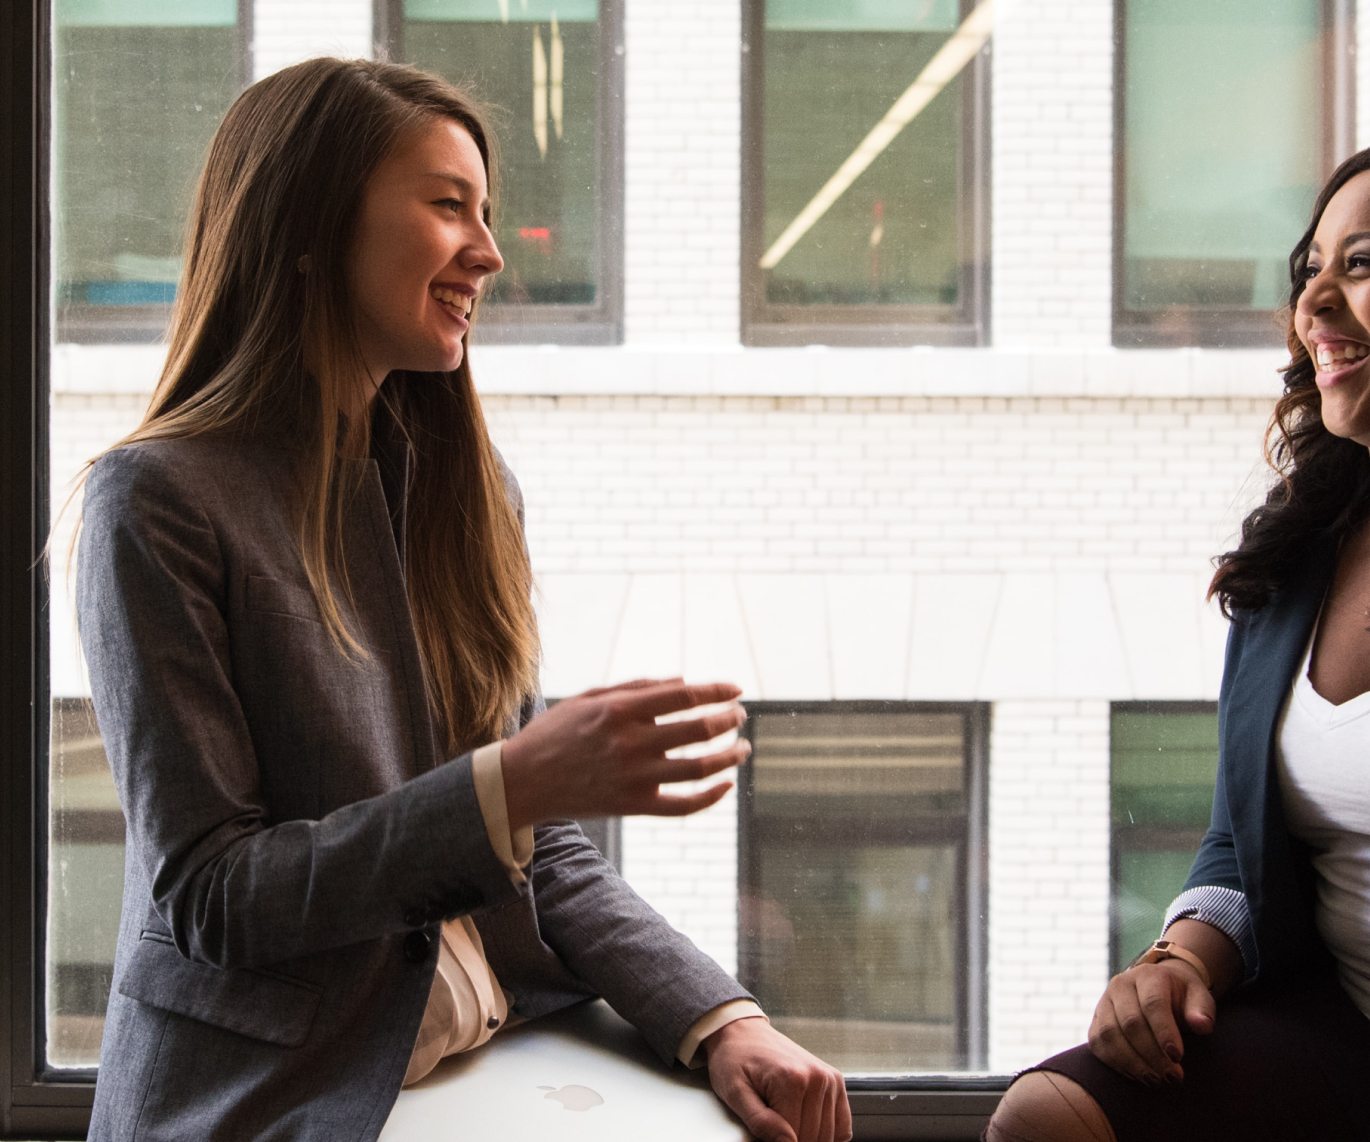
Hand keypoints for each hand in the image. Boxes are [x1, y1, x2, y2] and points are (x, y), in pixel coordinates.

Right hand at [500, 678, 749, 829]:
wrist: (523, 781)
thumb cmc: (556, 732)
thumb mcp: (590, 698)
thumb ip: (638, 688)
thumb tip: (684, 682)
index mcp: (620, 710)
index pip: (684, 696)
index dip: (716, 691)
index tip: (736, 690)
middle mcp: (631, 743)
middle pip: (699, 730)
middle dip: (729, 720)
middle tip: (739, 716)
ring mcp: (634, 778)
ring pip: (699, 768)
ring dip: (730, 756)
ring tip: (743, 748)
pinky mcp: (632, 806)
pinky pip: (683, 806)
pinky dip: (711, 797)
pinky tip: (726, 784)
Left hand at [704, 1018, 850, 1141]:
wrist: (743, 1031)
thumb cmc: (734, 1060)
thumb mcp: (735, 1092)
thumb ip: (760, 1121)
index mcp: (792, 1080)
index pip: (794, 1139)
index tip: (763, 1134)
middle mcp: (817, 1078)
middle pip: (812, 1138)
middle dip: (790, 1140)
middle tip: (770, 1124)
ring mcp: (829, 1079)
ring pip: (827, 1135)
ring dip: (807, 1136)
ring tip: (784, 1120)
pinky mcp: (835, 1080)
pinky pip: (842, 1126)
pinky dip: (827, 1132)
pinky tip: (805, 1123)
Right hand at [1087, 958, 1214, 1085]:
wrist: (1157, 989)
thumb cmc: (1182, 998)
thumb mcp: (1199, 997)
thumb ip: (1202, 1010)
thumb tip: (1202, 1025)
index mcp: (1148, 975)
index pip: (1152, 1003)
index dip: (1164, 1032)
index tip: (1178, 1057)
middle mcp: (1121, 984)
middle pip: (1130, 1022)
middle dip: (1152, 1054)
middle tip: (1172, 1078)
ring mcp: (1104, 1001)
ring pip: (1109, 1034)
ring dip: (1133, 1063)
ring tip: (1156, 1080)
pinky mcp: (1095, 1020)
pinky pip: (1097, 1043)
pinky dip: (1116, 1064)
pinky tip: (1138, 1076)